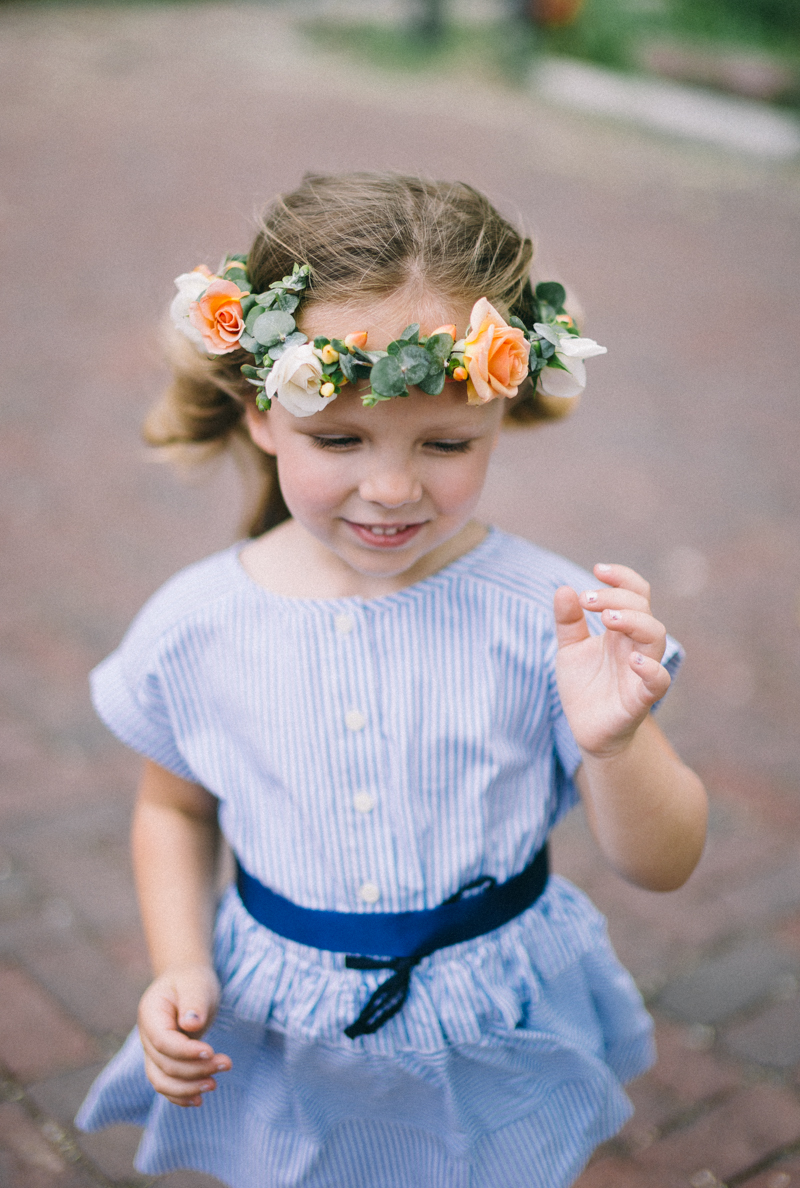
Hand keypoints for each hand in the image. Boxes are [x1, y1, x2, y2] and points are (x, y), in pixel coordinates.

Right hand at [137, 963, 230, 1106]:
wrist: (185, 983)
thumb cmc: (192, 981)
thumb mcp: (196, 984)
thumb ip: (194, 1002)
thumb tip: (191, 1025)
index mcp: (150, 1014)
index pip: (163, 1041)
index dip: (185, 1052)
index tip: (211, 1052)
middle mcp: (146, 1037)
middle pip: (165, 1064)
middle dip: (195, 1070)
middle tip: (226, 1063)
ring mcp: (152, 1052)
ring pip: (162, 1081)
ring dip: (188, 1088)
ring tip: (215, 1085)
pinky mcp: (163, 1062)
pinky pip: (166, 1085)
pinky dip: (180, 1096)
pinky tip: (199, 1100)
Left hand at [554, 563, 670, 757]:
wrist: (587, 729)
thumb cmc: (584, 686)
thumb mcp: (569, 649)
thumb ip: (567, 621)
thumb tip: (564, 589)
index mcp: (622, 630)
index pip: (635, 593)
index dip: (622, 578)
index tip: (597, 570)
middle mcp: (636, 645)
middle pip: (643, 609)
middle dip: (616, 598)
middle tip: (587, 601)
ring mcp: (641, 670)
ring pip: (656, 636)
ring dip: (634, 621)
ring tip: (606, 618)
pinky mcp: (641, 698)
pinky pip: (658, 681)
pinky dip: (651, 669)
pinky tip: (633, 660)